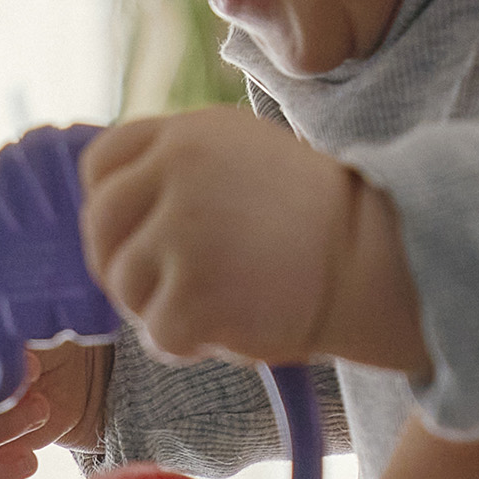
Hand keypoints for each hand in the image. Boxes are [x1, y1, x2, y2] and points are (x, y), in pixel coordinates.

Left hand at [74, 108, 423, 373]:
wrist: (377, 259)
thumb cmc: (315, 221)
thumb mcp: (244, 158)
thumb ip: (180, 169)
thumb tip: (111, 207)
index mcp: (187, 134)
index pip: (102, 162)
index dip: (108, 206)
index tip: (132, 236)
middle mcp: (176, 171)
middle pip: (100, 226)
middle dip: (122, 264)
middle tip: (163, 289)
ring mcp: (181, 230)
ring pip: (124, 284)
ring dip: (159, 307)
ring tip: (218, 302)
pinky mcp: (192, 292)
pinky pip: (157, 333)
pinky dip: (188, 344)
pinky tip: (230, 329)